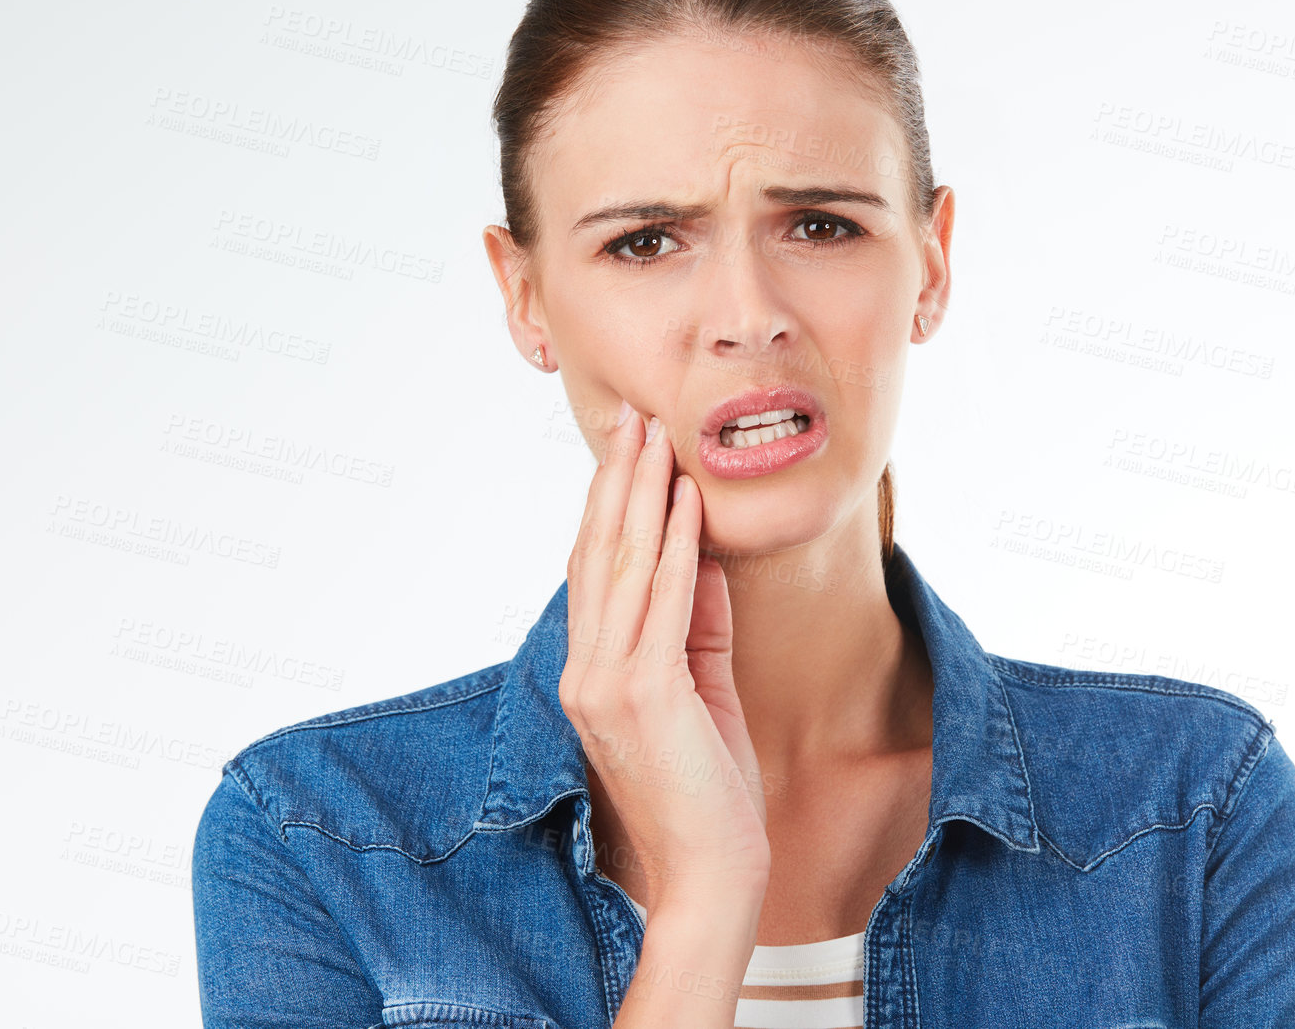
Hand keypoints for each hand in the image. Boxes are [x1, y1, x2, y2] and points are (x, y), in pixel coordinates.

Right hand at [560, 402, 770, 911]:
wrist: (709, 876)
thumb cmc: (708, 792)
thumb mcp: (703, 690)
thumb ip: (698, 625)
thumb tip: (704, 555)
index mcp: (591, 673)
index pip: (595, 572)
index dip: (607, 506)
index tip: (626, 450)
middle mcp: (584, 672)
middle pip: (599, 556)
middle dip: (618, 482)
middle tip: (633, 419)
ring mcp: (605, 683)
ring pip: (622, 568)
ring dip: (643, 497)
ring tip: (656, 440)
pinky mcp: (641, 695)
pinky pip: (661, 604)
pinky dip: (675, 548)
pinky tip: (685, 505)